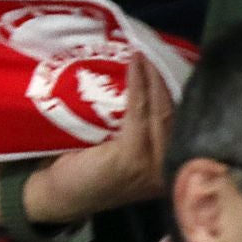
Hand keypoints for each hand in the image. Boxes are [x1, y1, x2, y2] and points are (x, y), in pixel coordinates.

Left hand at [21, 53, 172, 221]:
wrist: (55, 194)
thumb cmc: (85, 169)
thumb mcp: (120, 147)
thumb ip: (140, 127)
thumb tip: (152, 81)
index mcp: (171, 167)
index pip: (185, 123)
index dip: (181, 89)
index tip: (176, 58)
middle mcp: (170, 170)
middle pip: (179, 115)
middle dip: (169, 79)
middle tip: (160, 47)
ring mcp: (154, 168)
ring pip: (163, 112)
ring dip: (156, 78)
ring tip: (148, 51)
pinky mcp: (133, 159)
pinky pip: (140, 114)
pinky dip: (140, 86)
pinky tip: (137, 65)